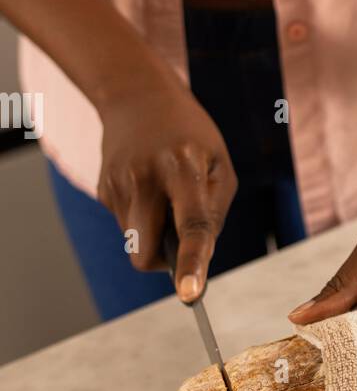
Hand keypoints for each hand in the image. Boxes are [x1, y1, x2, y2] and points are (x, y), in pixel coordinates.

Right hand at [97, 67, 236, 301]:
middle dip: (161, 261)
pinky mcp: (103, 189)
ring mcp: (118, 183)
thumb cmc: (191, 136)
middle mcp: (145, 176)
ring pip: (136, 243)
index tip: (189, 294)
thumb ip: (212, 215)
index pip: (191, 225)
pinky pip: (127, 227)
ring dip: (154, 233)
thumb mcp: (219, 165)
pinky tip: (147, 186)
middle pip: (145, 251)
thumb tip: (194, 261)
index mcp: (184, 168)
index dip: (192, 263)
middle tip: (178, 237)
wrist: (137, 96)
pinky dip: (142, 219)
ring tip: (164, 193)